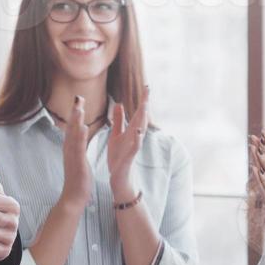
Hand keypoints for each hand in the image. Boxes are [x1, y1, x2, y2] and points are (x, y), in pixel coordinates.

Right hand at [60, 95, 92, 209]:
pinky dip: (80, 138)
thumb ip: (80, 145)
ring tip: (79, 107)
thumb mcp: (79, 158)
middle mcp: (69, 150)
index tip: (79, 101)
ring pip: (73, 136)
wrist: (73, 197)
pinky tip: (83, 128)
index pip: (73, 128)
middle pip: (71, 128)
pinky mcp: (77, 164)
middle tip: (78, 97)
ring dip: (76, 121)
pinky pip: (78, 149)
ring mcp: (72, 157)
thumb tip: (81, 133)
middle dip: (75, 112)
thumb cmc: (78, 179)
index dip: (76, 114)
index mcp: (71, 148)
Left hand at [107, 85, 149, 201]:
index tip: (147, 86)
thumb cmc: (118, 157)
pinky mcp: (129, 157)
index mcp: (130, 130)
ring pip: (140, 130)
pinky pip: (135, 147)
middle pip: (141, 118)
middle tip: (148, 89)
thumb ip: (119, 121)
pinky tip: (138, 132)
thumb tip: (119, 104)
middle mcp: (134, 136)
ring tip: (144, 106)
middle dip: (144, 104)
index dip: (142, 100)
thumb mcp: (116, 135)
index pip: (137, 113)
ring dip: (142, 118)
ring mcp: (133, 146)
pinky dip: (137, 139)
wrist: (118, 178)